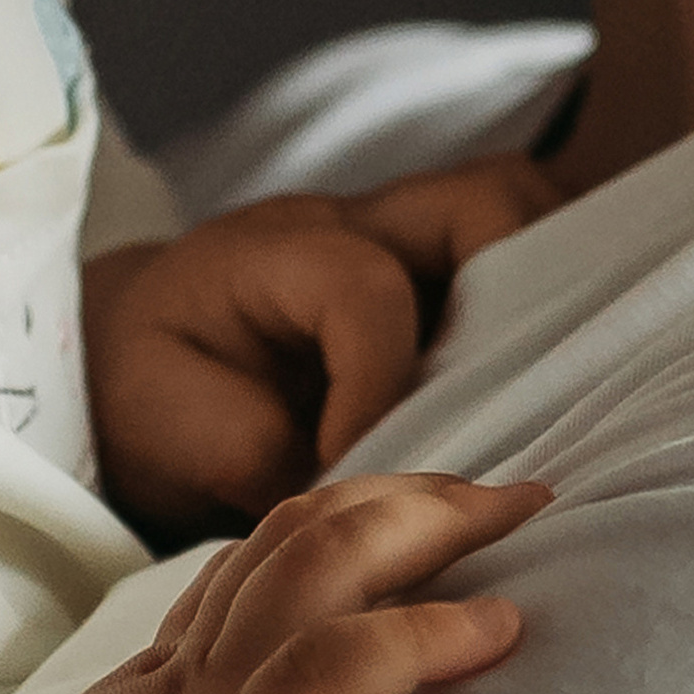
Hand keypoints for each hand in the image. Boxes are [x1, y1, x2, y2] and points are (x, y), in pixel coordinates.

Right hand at [0, 470, 547, 693]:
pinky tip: (490, 628)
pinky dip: (415, 639)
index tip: (443, 505)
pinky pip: (325, 679)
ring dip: (432, 531)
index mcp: (170, 669)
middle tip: (515, 490)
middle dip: (418, 496)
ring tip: (520, 517)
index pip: (273, 551)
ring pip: (321, 571)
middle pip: (309, 531)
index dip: (362, 513)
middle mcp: (193, 666)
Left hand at [84, 159, 558, 536]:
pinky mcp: (437, 276)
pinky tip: (552, 395)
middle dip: (524, 296)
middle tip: (523, 411)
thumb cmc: (156, 388)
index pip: (366, 288)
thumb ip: (270, 455)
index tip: (349, 465)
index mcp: (278, 250)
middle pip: (480, 201)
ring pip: (517, 214)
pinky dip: (548, 313)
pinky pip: (518, 262)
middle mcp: (355, 224)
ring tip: (560, 399)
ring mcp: (405, 239)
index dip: (377, 386)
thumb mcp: (177, 429)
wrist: (133, 358)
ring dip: (553, 295)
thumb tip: (361, 491)